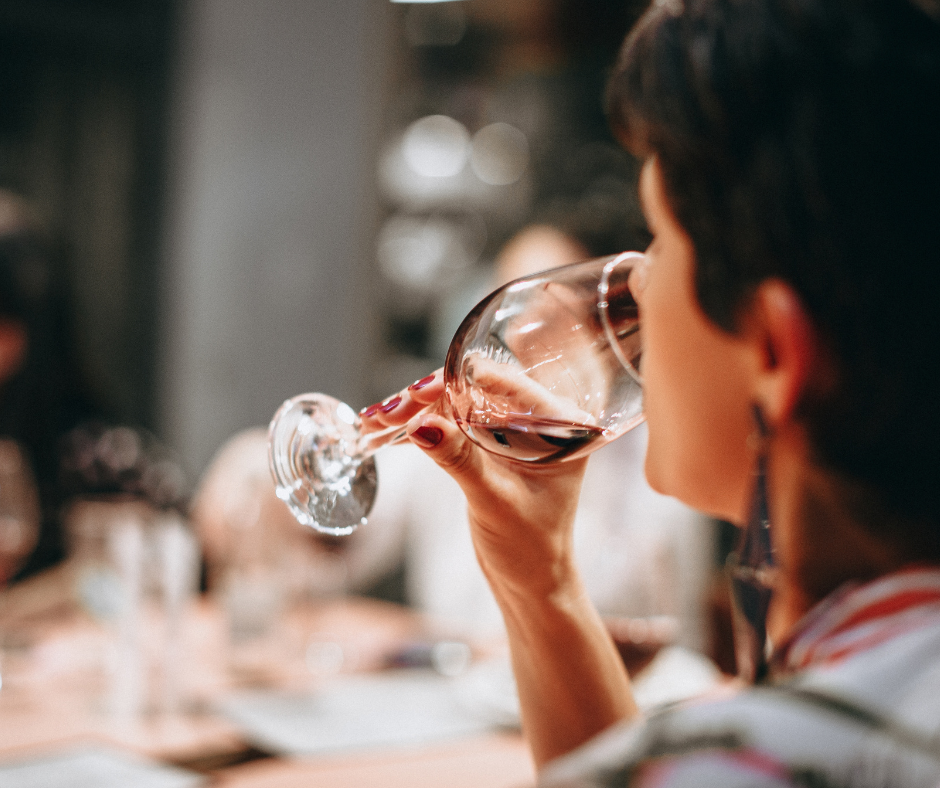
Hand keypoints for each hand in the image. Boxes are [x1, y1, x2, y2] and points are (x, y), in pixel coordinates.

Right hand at [359, 370, 588, 599]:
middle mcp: (539, 419)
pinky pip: (452, 423)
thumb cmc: (530, 547)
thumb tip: (421, 424)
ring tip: (374, 421)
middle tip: (387, 413)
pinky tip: (386, 432)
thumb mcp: (493, 501)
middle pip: (474, 389)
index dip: (457, 381)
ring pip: (457, 403)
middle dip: (427, 398)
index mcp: (560, 423)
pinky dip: (421, 427)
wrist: (531, 582)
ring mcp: (512, 431)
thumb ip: (459, 460)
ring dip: (416, 411)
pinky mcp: (490, 445)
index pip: (506, 383)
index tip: (418, 393)